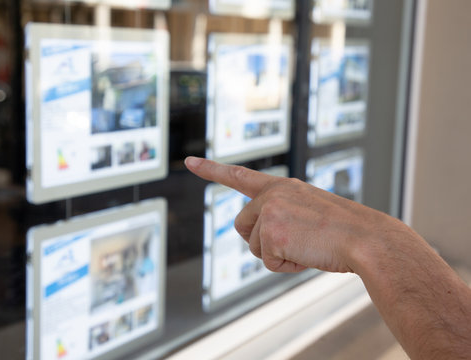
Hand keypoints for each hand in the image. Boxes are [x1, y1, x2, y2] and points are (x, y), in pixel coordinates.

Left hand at [184, 156, 397, 273]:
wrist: (367, 238)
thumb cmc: (342, 230)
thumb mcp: (308, 212)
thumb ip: (280, 217)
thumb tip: (261, 241)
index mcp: (281, 186)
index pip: (239, 175)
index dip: (211, 170)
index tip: (188, 161)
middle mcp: (271, 194)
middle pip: (241, 227)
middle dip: (260, 241)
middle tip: (295, 240)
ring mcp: (270, 211)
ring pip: (253, 247)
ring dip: (277, 254)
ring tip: (308, 245)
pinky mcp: (270, 232)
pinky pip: (267, 262)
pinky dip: (286, 266)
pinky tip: (308, 254)